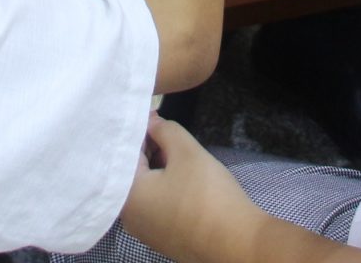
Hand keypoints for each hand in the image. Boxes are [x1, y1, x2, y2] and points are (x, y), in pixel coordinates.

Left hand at [120, 116, 262, 260]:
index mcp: (126, 195)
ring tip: (180, 159)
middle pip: (132, 171)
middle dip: (150, 151)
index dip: (142, 130)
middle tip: (172, 138)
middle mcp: (127, 217)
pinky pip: (155, 207)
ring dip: (158, 170)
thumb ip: (165, 130)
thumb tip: (152, 122)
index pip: (125, 151)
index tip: (158, 118)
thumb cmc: (206, 194)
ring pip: (144, 189)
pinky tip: (184, 183)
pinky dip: (164, 190)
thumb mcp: (187, 151)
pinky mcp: (161, 239)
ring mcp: (144, 231)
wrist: (236, 242)